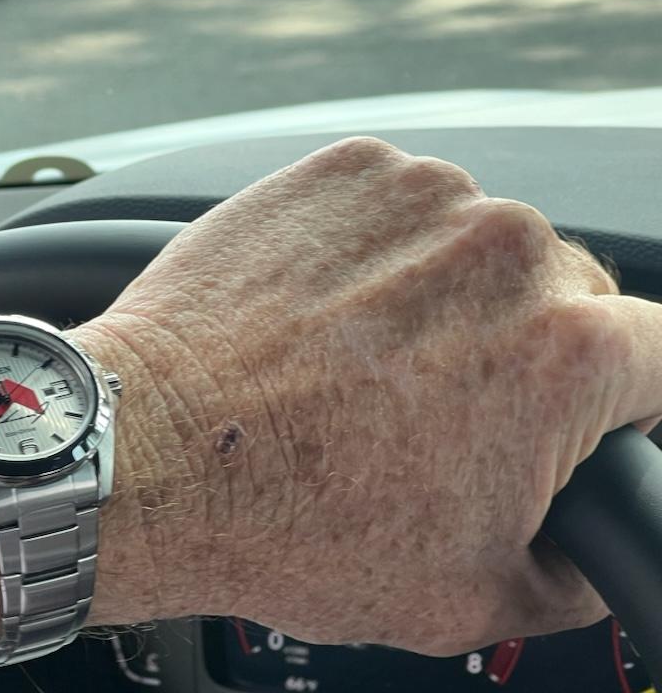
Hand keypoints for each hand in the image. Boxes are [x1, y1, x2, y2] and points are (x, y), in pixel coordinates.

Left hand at [76, 137, 661, 654]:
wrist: (154, 451)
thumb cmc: (290, 520)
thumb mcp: (466, 596)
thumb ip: (573, 572)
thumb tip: (598, 550)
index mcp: (567, 350)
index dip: (630, 397)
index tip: (593, 412)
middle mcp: (505, 249)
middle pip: (563, 293)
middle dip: (522, 348)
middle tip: (439, 402)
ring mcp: (417, 197)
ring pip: (474, 246)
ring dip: (442, 294)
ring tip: (362, 360)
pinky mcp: (342, 172)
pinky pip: (396, 209)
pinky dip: (375, 251)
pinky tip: (324, 314)